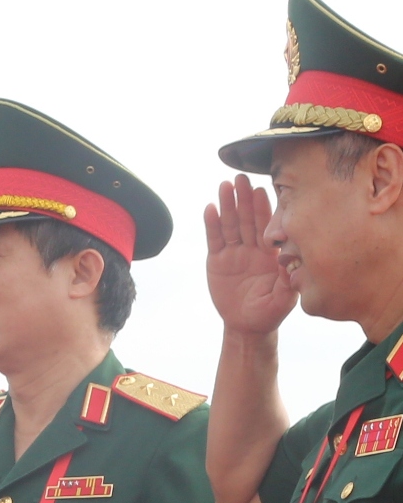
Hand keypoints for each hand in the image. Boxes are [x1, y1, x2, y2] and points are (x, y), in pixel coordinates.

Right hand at [204, 175, 293, 335]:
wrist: (248, 324)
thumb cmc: (271, 311)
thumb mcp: (285, 297)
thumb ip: (289, 280)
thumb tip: (292, 262)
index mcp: (271, 252)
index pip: (267, 226)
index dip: (263, 208)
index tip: (260, 190)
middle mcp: (253, 248)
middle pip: (247, 219)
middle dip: (243, 198)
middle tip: (240, 178)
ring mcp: (234, 252)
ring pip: (230, 224)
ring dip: (227, 205)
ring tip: (224, 186)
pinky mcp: (217, 260)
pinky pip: (214, 239)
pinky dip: (212, 224)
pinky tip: (210, 209)